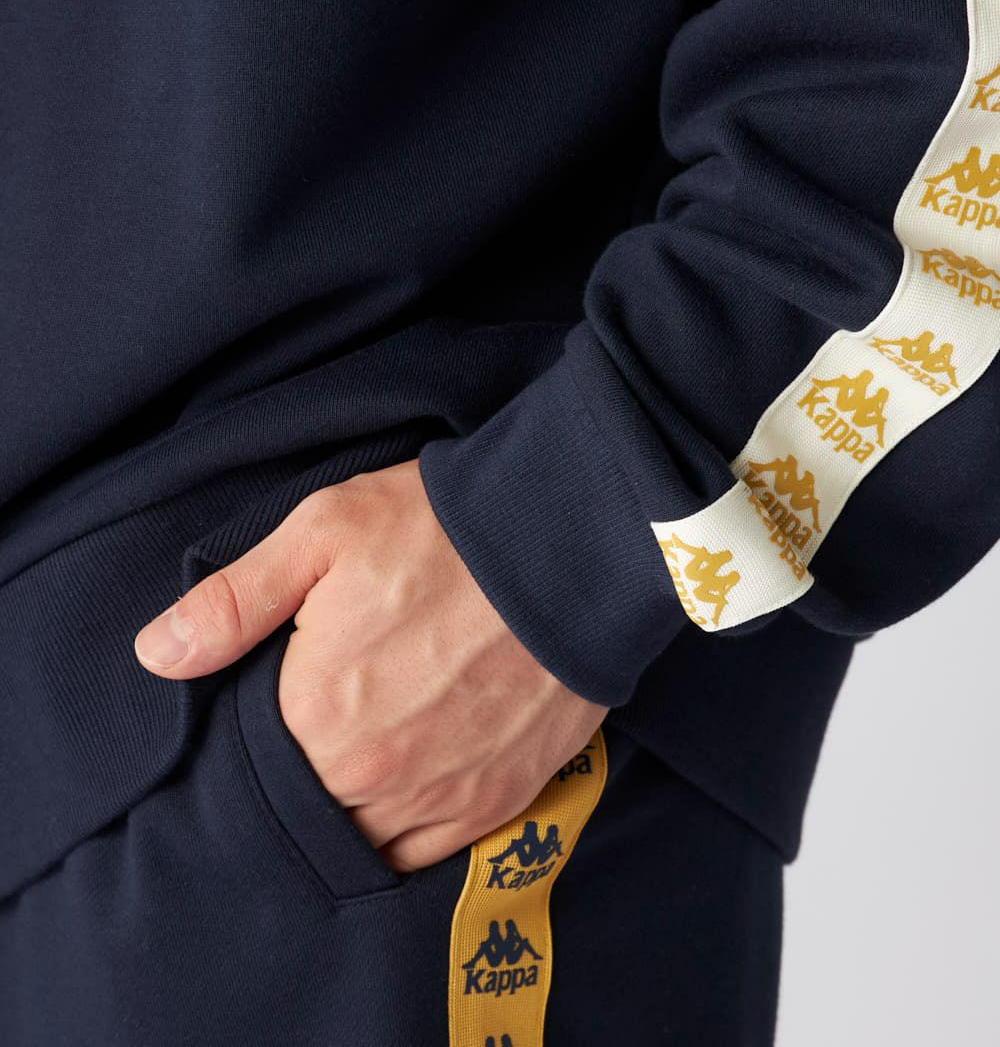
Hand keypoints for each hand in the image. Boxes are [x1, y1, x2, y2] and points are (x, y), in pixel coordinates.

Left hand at [133, 459, 608, 871]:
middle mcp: (373, 774)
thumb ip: (233, 602)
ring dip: (354, 811)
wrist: (571, 542)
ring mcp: (440, 795)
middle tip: (330, 716)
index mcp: (315, 712)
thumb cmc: (443, 529)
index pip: (251, 762)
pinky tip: (410, 786)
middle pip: (308, 809)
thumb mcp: (323, 531)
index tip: (284, 693)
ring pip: (366, 842)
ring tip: (367, 754)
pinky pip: (433, 853)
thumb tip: (156, 655)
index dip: (258, 730)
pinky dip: (412, 831)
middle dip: (304, 774)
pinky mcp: (499, 799)